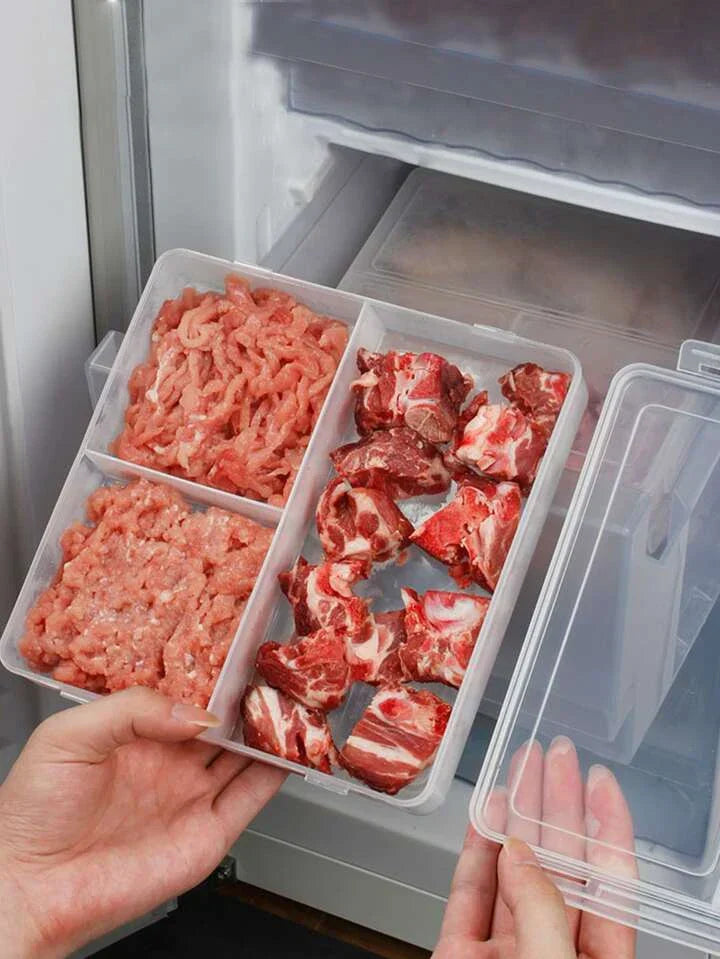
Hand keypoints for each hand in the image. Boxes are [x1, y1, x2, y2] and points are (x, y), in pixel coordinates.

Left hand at [0, 687, 285, 957]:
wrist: (31, 884)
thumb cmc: (34, 809)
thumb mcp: (71, 733)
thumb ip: (134, 708)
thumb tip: (197, 713)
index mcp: (140, 733)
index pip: (190, 696)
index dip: (216, 676)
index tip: (241, 653)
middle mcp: (171, 761)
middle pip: (226, 723)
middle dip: (252, 699)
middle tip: (275, 673)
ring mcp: (193, 795)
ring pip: (247, 754)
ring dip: (271, 730)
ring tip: (294, 702)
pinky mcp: (210, 832)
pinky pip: (253, 796)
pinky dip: (278, 772)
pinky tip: (291, 748)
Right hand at [434, 737, 636, 957]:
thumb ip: (540, 911)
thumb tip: (517, 854)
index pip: (610, 882)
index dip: (607, 827)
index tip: (600, 779)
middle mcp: (551, 950)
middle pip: (559, 865)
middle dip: (557, 803)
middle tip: (555, 755)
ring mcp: (504, 952)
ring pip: (511, 870)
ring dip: (515, 814)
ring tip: (520, 765)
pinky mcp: (459, 954)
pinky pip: (469, 892)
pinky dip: (474, 848)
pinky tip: (486, 810)